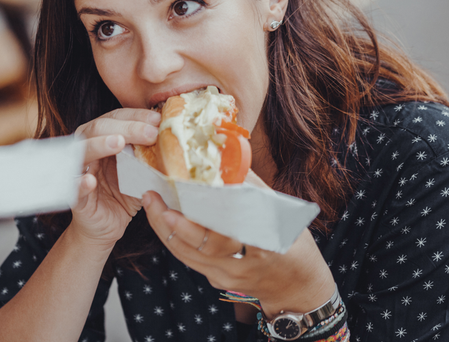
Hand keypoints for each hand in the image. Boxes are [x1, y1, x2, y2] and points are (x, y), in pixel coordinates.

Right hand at [72, 108, 159, 247]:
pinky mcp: (75, 196)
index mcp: (100, 138)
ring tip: (118, 142)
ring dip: (99, 145)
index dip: (135, 116)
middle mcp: (86, 149)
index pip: (115, 118)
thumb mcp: (140, 171)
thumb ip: (149, 155)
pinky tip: (90, 181)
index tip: (158, 119)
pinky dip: (80, 184)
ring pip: (82, 152)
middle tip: (150, 133)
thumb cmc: (122, 193)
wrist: (107, 225)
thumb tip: (173, 138)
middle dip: (126, 127)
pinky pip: (73, 188)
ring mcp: (78, 171)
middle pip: (98, 129)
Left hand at [142, 184, 334, 318]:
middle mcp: (243, 266)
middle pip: (203, 245)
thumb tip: (227, 157)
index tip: (188, 191)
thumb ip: (254, 190)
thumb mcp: (284, 216)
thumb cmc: (295, 247)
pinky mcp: (217, 281)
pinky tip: (162, 218)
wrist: (296, 290)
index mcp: (266, 246)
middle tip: (156, 198)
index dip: (208, 212)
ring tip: (152, 203)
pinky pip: (190, 259)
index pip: (231, 229)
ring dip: (166, 228)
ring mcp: (228, 277)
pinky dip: (175, 238)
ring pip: (189, 254)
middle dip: (176, 222)